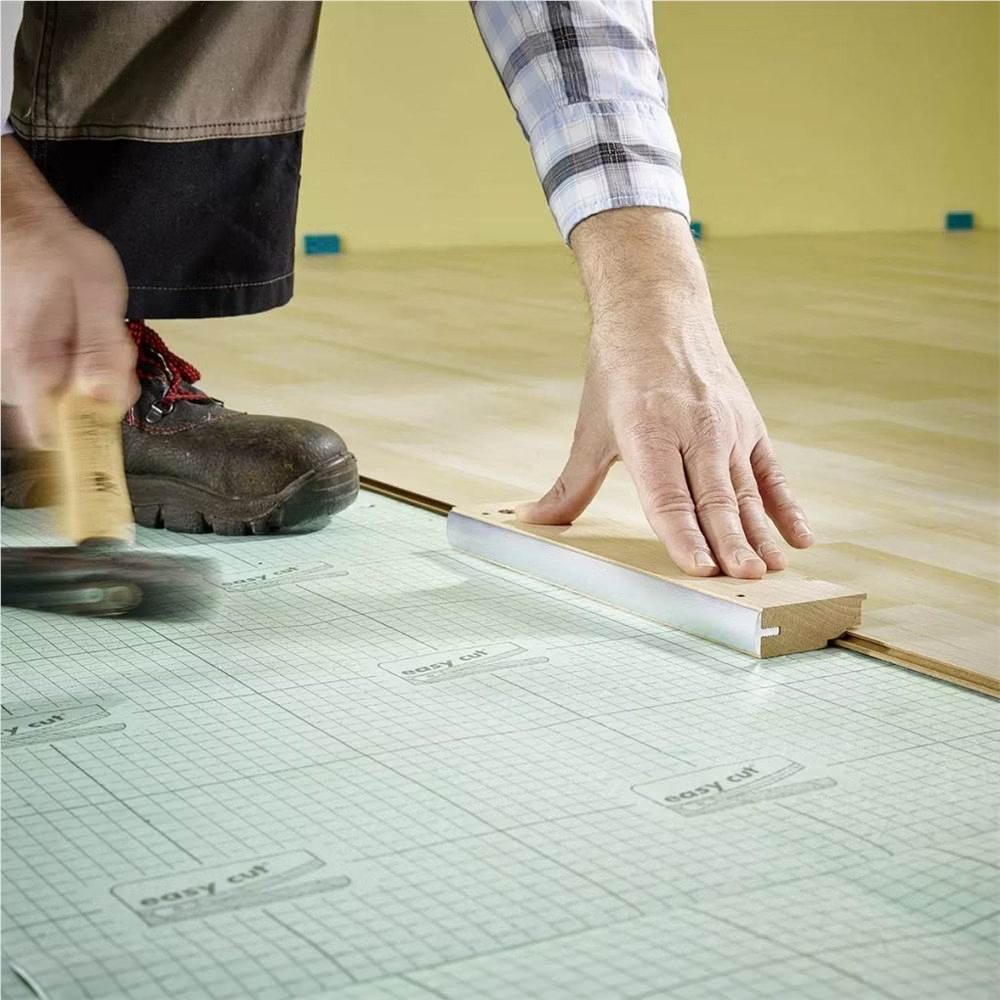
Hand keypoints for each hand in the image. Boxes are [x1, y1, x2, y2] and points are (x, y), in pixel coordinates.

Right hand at [1, 136, 136, 445]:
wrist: (14, 218)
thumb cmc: (56, 249)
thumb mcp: (98, 292)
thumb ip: (103, 350)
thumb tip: (107, 402)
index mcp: (33, 366)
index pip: (59, 436)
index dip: (96, 425)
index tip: (116, 392)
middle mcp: (11, 375)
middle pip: (63, 416)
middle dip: (97, 392)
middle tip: (110, 346)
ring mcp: (8, 366)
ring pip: (57, 396)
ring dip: (86, 374)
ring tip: (91, 329)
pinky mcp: (14, 357)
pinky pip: (48, 378)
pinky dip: (71, 363)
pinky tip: (77, 331)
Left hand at [518, 208, 812, 579]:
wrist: (658, 310)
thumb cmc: (618, 371)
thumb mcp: (591, 428)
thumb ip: (569, 485)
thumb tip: (531, 521)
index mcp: (647, 430)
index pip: (667, 496)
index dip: (683, 535)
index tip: (699, 568)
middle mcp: (693, 428)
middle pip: (713, 498)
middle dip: (731, 542)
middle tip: (745, 579)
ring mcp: (727, 426)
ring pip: (746, 489)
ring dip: (761, 532)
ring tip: (772, 569)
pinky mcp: (750, 423)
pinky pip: (772, 472)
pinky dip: (787, 505)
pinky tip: (800, 536)